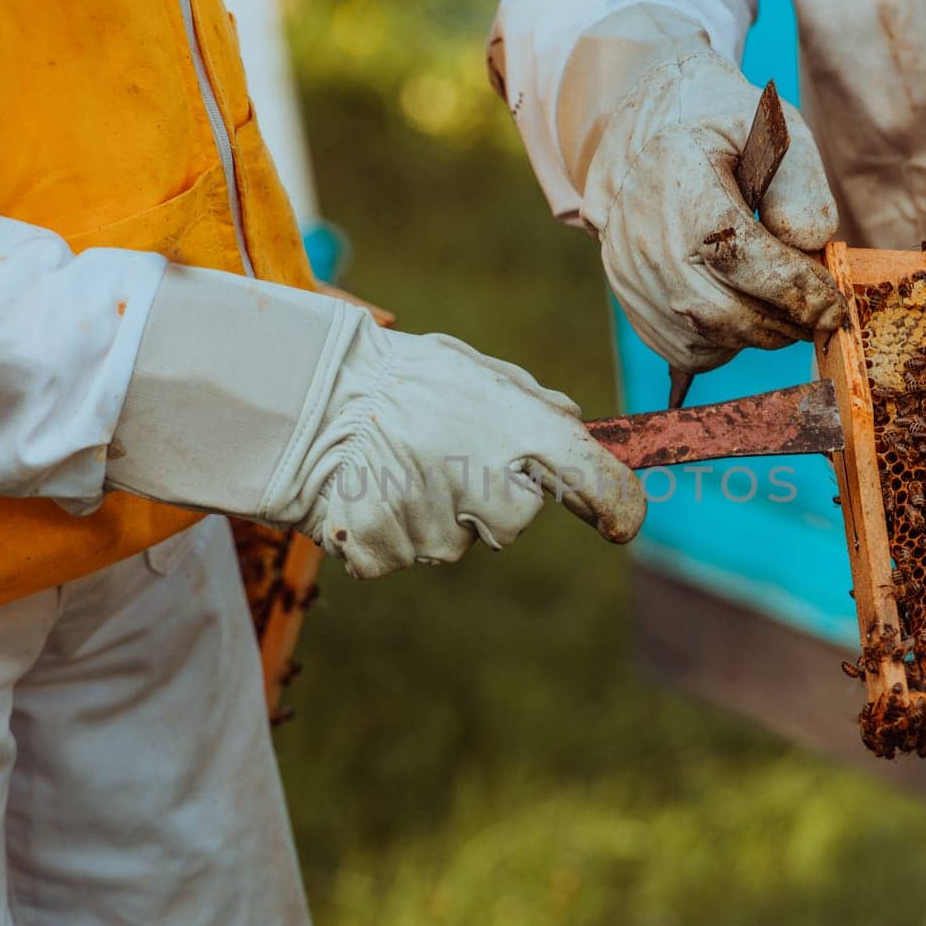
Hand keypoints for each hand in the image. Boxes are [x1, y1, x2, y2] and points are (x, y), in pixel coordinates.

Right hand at [105, 266, 644, 578]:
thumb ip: (533, 404)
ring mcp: (434, 521)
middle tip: (441, 454)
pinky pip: (401, 555)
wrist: (304, 394)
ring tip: (395, 464)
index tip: (621, 523)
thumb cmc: (399, 378)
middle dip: (487, 497)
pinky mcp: (387, 550)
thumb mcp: (474, 370)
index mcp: (518, 429)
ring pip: (454, 542)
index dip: (617, 507)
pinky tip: (367, 488)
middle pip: (514, 523)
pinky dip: (385, 530)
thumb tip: (576, 430)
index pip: (597, 483)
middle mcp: (486, 480)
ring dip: (431, 512)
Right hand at [571, 10, 845, 373]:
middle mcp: (645, 237)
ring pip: (707, 340)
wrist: (641, 136)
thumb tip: (811, 244)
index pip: (742, 257)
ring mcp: (632, 277)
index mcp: (680, 182)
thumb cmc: (718, 129)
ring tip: (784, 305)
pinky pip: (687, 348)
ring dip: (760, 335)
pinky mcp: (632, 303)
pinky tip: (745, 308)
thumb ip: (799, 181)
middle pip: (724, 313)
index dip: (797, 290)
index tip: (836, 305)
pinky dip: (728, 343)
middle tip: (820, 312)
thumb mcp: (769, 128)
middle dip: (785, 322)